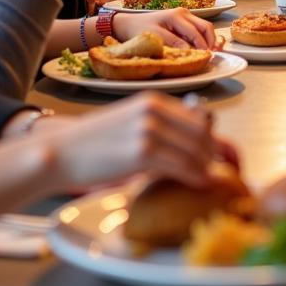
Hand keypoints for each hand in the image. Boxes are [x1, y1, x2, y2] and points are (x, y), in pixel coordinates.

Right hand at [34, 92, 217, 190]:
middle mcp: (154, 110)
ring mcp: (148, 129)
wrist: (60, 152)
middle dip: (214, 155)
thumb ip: (160, 127)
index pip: (199, 118)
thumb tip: (194, 143)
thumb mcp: (131, 123)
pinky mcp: (141, 151)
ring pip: (196, 150)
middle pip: (203, 133)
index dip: (216, 140)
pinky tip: (201, 185)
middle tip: (219, 173)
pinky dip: (196, 176)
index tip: (225, 157)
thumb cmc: (93, 144)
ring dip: (208, 168)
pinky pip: (182, 165)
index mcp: (153, 101)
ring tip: (208, 182)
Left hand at [113, 7, 218, 50]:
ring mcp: (184, 16)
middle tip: (215, 54)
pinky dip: (203, 38)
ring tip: (212, 52)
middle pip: (205, 26)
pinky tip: (204, 48)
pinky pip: (197, 29)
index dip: (203, 46)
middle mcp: (183, 13)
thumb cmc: (139, 29)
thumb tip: (190, 51)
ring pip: (204, 27)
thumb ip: (174, 43)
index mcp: (177, 16)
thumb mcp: (155, 37)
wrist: (128, 24)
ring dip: (209, 39)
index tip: (208, 57)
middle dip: (212, 40)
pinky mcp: (183, 21)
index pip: (196, 32)